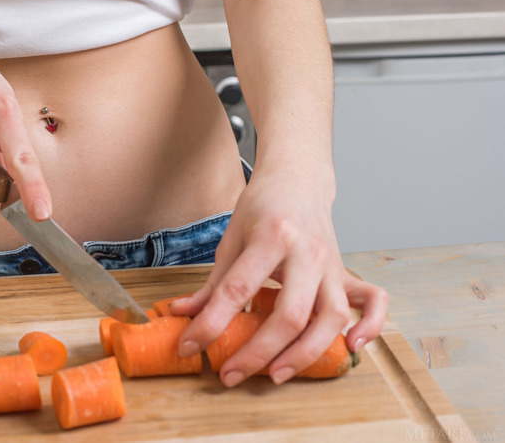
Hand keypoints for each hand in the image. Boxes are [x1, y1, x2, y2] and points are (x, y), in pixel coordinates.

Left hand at [171, 168, 387, 385]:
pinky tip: (350, 348)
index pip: (238, 289)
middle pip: (290, 314)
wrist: (297, 179)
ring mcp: (332, 264)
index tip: (189, 346)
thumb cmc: (262, 208)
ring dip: (305, 353)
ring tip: (276, 375)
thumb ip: (212, 283)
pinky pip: (373, 302)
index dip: (210, 323)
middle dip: (258, 352)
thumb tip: (181, 314)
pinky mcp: (347, 272)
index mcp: (271, 237)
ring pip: (331, 316)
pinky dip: (369, 327)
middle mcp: (307, 252)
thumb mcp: (231, 239)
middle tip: (231, 374)